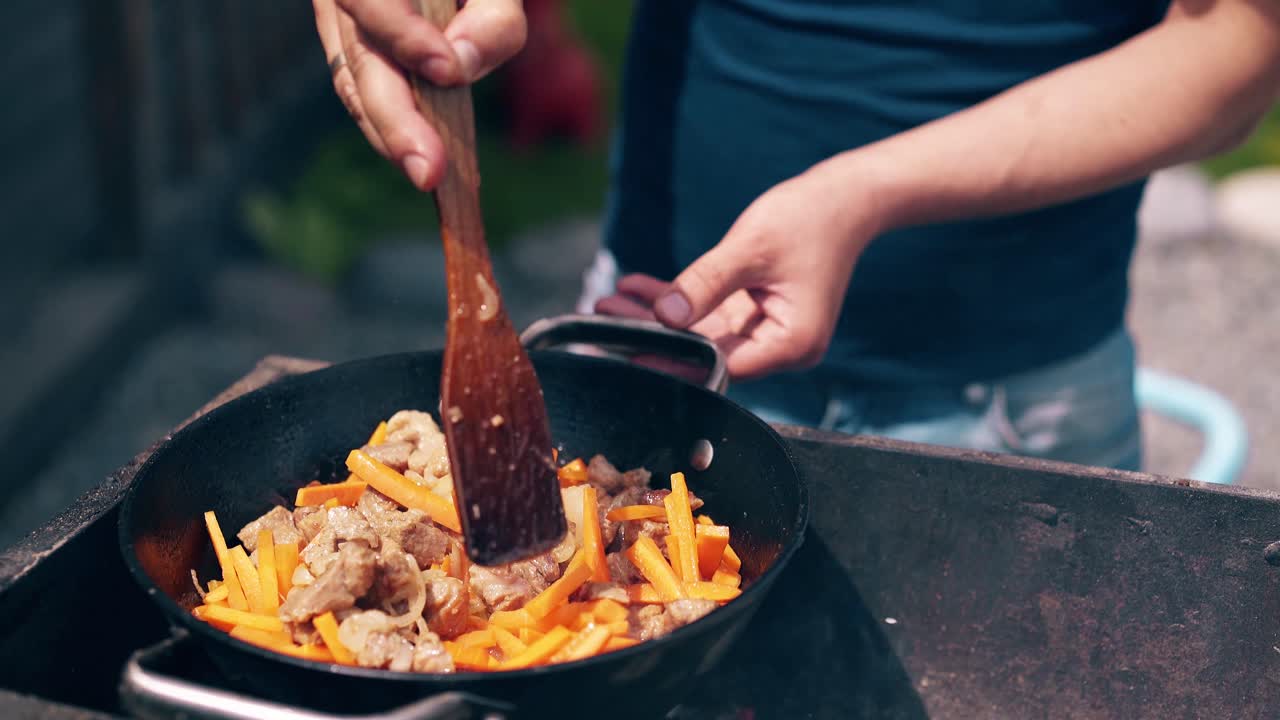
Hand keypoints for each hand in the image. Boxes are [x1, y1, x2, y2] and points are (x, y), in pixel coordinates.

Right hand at [312, 0, 526, 189]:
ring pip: (354, 87)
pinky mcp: (349, 57)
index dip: (403, 36)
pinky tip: (426, 160)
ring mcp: (337, 27)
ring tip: (430, 174)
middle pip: (357, 58)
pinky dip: (394, 132)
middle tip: (429, 170)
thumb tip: (461, 68)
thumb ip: (492, 15)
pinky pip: (364, 99)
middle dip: (395, 120)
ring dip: (392, 137)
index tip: (447, 72)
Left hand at [596, 165, 880, 380]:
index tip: (626, 347)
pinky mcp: (756, 314)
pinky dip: (677, 301)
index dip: (671, 359)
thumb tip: (664, 316)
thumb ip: (705, 284)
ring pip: (700, 334)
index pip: (719, 365)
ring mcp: (767, 332)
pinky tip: (637, 287)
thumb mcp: (750, 249)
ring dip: (656, 317)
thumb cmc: (809, 218)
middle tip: (603, 316)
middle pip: (705, 353)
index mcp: (790, 343)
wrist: (846, 198)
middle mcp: (781, 347)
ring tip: (609, 300)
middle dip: (653, 333)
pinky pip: (708, 315)